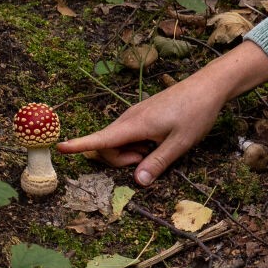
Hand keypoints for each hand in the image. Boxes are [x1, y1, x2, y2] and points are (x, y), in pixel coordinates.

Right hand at [58, 40, 267, 185]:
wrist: (209, 86)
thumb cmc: (195, 113)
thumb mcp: (180, 143)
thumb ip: (158, 163)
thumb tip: (137, 182)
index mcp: (134, 125)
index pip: (100, 139)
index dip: (79, 145)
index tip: (59, 147)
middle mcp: (129, 118)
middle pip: (107, 147)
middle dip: (120, 160)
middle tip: (148, 159)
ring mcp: (135, 115)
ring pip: (118, 142)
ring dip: (131, 153)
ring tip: (158, 147)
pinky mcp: (142, 115)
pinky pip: (129, 135)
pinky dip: (137, 144)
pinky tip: (159, 140)